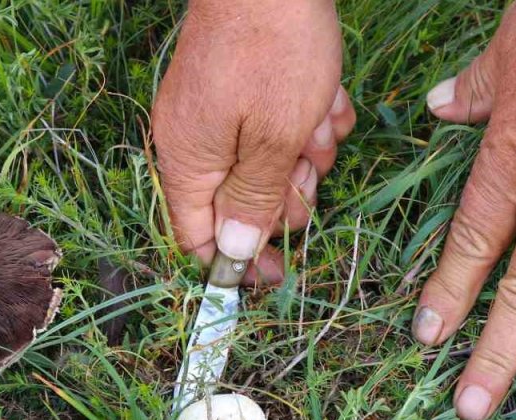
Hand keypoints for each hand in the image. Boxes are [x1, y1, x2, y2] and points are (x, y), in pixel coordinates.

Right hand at [152, 0, 355, 282]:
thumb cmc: (274, 52)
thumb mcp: (274, 139)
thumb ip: (254, 199)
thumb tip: (234, 253)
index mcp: (188, 160)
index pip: (197, 238)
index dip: (237, 262)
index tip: (278, 271)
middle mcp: (194, 138)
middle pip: (241, 203)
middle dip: (287, 194)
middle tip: (310, 169)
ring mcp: (218, 108)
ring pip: (269, 161)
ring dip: (307, 151)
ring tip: (321, 119)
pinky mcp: (244, 84)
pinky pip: (279, 122)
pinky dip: (309, 117)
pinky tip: (326, 96)